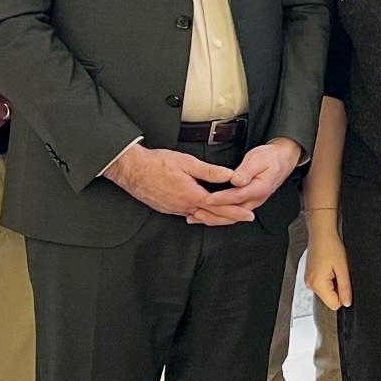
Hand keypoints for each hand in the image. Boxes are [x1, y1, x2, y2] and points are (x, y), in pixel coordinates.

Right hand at [105, 141, 256, 218]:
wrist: (132, 170)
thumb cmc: (157, 164)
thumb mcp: (187, 162)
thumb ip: (209, 171)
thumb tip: (229, 175)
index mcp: (192, 195)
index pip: (219, 206)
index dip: (236, 211)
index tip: (248, 214)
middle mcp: (184, 206)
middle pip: (212, 216)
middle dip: (230, 218)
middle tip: (245, 218)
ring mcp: (175, 209)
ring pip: (200, 217)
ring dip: (216, 218)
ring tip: (229, 217)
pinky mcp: (167, 209)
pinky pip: (188, 215)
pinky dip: (200, 217)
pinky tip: (204, 215)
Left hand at [187, 138, 303, 225]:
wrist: (282, 160)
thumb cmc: (270, 158)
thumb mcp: (258, 159)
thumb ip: (247, 171)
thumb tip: (237, 180)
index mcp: (260, 188)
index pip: (238, 196)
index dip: (222, 198)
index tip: (207, 199)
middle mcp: (256, 199)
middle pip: (234, 212)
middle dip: (214, 214)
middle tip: (197, 212)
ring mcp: (253, 202)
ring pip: (233, 216)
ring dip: (215, 218)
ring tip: (198, 217)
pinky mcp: (248, 202)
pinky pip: (233, 213)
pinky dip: (219, 216)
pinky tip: (207, 215)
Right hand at [306, 223, 352, 309]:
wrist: (321, 234)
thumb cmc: (331, 246)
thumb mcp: (343, 269)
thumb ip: (345, 288)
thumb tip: (347, 303)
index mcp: (317, 284)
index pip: (334, 304)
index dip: (343, 295)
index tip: (344, 282)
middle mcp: (310, 284)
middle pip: (329, 298)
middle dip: (337, 287)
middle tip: (338, 271)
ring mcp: (308, 280)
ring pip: (327, 291)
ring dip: (333, 282)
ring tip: (333, 267)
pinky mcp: (309, 276)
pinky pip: (322, 284)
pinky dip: (328, 278)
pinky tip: (328, 266)